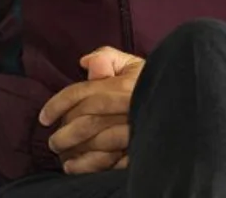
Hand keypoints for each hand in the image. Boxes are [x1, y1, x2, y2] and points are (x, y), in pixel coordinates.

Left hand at [40, 47, 143, 173]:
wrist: (181, 105)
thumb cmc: (151, 83)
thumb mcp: (133, 64)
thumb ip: (108, 57)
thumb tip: (85, 62)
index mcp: (125, 84)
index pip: (84, 92)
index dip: (59, 104)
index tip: (44, 117)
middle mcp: (130, 106)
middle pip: (88, 120)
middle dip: (64, 132)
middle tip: (52, 141)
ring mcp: (136, 130)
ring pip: (97, 141)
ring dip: (73, 149)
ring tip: (60, 153)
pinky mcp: (140, 149)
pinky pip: (110, 160)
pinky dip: (88, 166)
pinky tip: (73, 167)